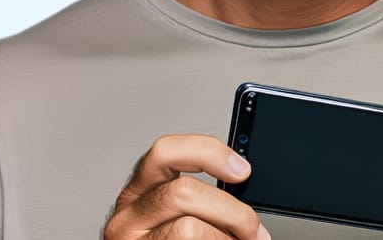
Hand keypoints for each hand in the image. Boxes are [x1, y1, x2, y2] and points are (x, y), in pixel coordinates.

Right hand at [103, 134, 270, 238]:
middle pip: (183, 191)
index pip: (166, 151)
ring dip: (225, 237)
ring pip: (189, 228)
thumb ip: (199, 195)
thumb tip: (240, 176)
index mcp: (140, 190)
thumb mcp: (175, 212)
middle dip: (230, 210)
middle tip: (252, 228)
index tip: (242, 170)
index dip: (209, 153)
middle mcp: (129, 216)